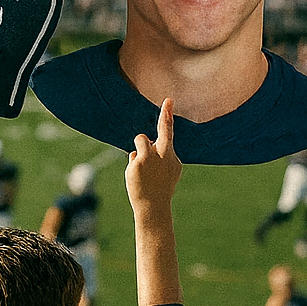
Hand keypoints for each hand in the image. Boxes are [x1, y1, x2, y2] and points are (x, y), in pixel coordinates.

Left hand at [127, 99, 182, 215]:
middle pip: (162, 130)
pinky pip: (134, 155)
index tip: (168, 100)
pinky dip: (135, 163)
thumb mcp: (168, 171)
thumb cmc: (161, 187)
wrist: (153, 205)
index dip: (167, 114)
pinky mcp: (138, 162)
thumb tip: (147, 143)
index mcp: (172, 156)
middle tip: (169, 100)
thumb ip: (161, 155)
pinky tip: (139, 176)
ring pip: (141, 140)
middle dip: (166, 115)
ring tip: (144, 166)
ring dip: (141, 148)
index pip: (168, 131)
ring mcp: (150, 157)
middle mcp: (164, 154)